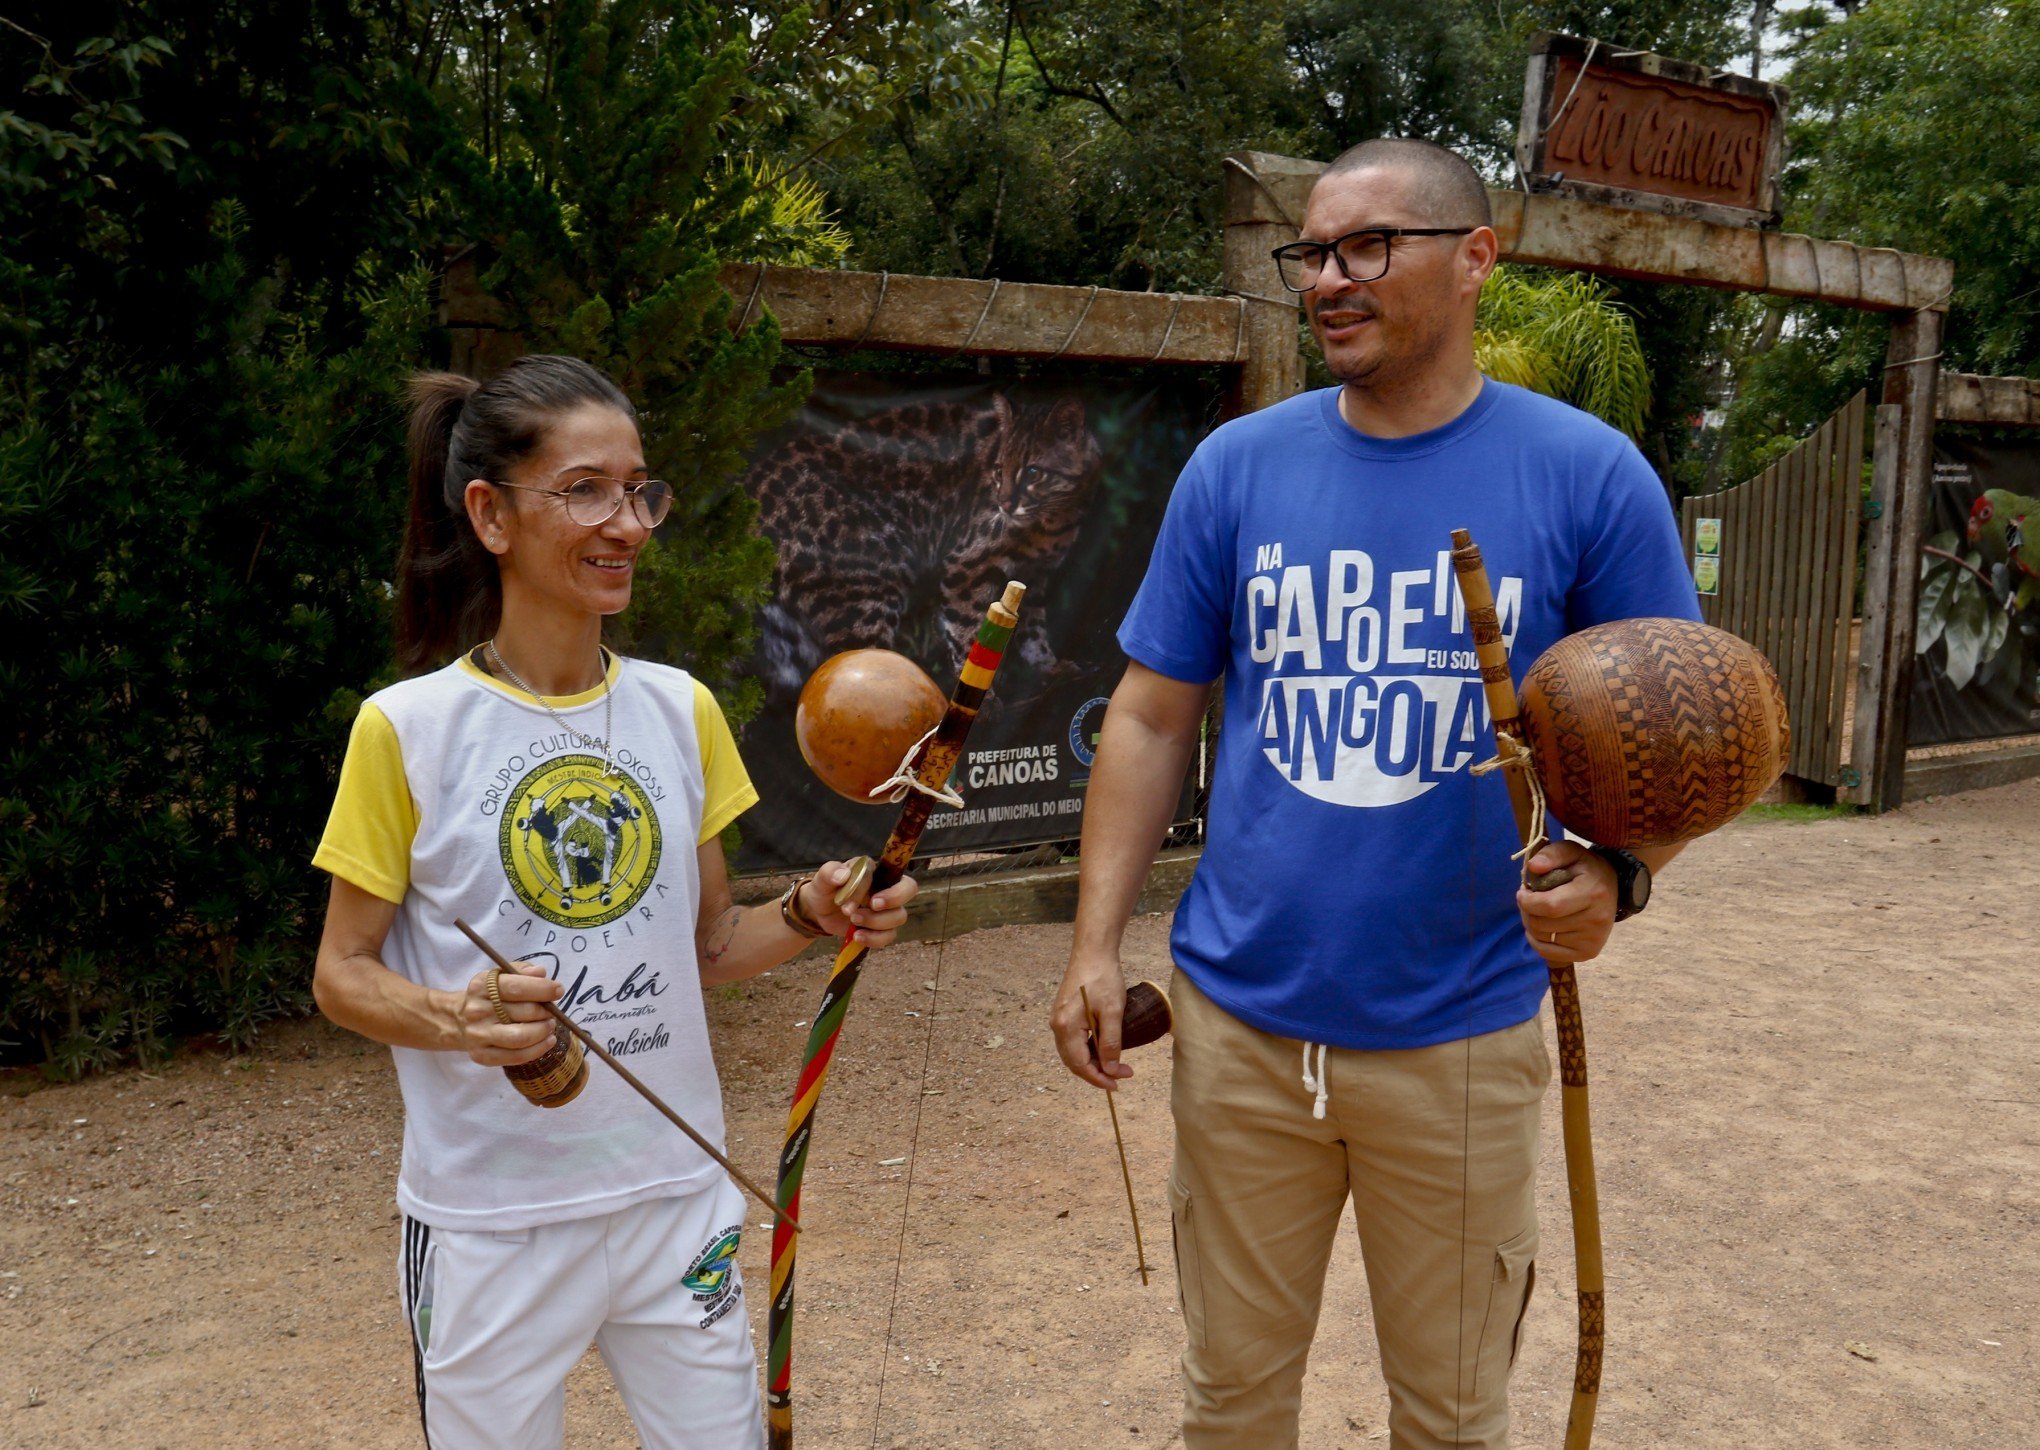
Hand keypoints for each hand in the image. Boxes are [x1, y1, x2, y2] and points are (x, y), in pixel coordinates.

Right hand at [452, 960, 562, 1066]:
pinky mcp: (481, 1055)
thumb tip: (541, 973)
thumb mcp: (499, 976)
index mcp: (481, 987)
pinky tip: (547, 1041)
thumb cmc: (488, 996)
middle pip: (523, 1012)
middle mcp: (477, 1011)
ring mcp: (478, 1035)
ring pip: (521, 1037)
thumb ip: (521, 971)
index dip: (543, 989)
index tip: (558, 990)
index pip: (517, 987)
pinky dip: (537, 1050)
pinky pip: (515, 1057)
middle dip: (546, 1011)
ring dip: (543, 1031)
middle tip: (553, 1011)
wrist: (458, 1020)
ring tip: (550, 1025)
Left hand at [801, 861, 917, 947]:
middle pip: (909, 890)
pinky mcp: (879, 928)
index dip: (889, 889)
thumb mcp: (822, 879)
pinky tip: (857, 936)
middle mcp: (885, 888)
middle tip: (872, 906)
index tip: (872, 901)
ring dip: (876, 922)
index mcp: (875, 871)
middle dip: (894, 901)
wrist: (817, 911)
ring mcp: (885, 909)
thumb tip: (843, 875)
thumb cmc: (824, 889)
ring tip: (853, 920)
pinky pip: (888, 936)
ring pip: (898, 917)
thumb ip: (830, 872)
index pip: (895, 873)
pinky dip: (874, 939)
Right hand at [1050, 951, 1132, 1090]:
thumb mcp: (1112, 1012)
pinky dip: (1088, 1050)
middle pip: (1073, 1061)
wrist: (1093, 951)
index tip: (1117, 1083)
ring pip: (1073, 1052)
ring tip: (1115, 1065)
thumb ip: (1111, 1043)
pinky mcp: (1064, 1013)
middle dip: (1097, 1072)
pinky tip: (1104, 1049)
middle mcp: (1056, 1025)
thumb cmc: (1103, 978)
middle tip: (1121, 1075)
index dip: (1098, 1078)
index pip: (1079, 1064)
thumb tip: (1110, 1069)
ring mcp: (1058, 1019)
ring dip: (1093, 1062)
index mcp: (1065, 1027)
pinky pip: (1073, 1040)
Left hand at [1516, 839, 1616, 965]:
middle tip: (1530, 900)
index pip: (1550, 906)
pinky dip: (1537, 941)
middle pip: (1541, 924)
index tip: (1522, 892)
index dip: (1527, 901)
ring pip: (1542, 938)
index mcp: (1592, 893)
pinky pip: (1548, 953)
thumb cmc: (1586, 869)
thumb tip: (1533, 867)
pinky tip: (1543, 928)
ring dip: (1531, 924)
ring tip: (1540, 911)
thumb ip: (1551, 854)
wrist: (1614, 887)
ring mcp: (1593, 940)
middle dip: (1527, 911)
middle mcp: (1596, 920)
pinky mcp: (1588, 952)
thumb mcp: (1571, 852)